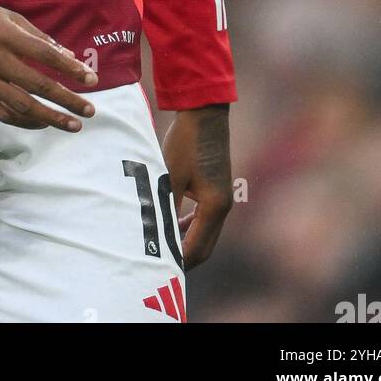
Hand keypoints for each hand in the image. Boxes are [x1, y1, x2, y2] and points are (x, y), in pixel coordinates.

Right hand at [0, 0, 97, 131]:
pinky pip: (2, 113)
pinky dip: (25, 121)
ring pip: (21, 106)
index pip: (45, 55)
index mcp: (5, 35)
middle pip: (37, 85)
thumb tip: (69, 57)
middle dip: (67, 100)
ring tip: (73, 124)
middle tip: (90, 110)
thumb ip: (39, 38)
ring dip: (50, 118)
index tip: (91, 79)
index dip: (70, 69)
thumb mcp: (9, 17)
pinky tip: (43, 122)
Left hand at [160, 103, 232, 268]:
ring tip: (164, 247)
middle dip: (185, 258)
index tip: (159, 268)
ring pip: (206, 232)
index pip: (197, 248)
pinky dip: (191, 225)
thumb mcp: (170, 175)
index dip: (179, 261)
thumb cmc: (186, 142)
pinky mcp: (218, 187)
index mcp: (214, 206)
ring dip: (188, 241)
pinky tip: (175, 223)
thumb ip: (166, 206)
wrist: (204, 112)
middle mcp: (223, 205)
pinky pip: (206, 217)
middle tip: (160, 264)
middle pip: (206, 245)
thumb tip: (156, 233)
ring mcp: (223, 196)